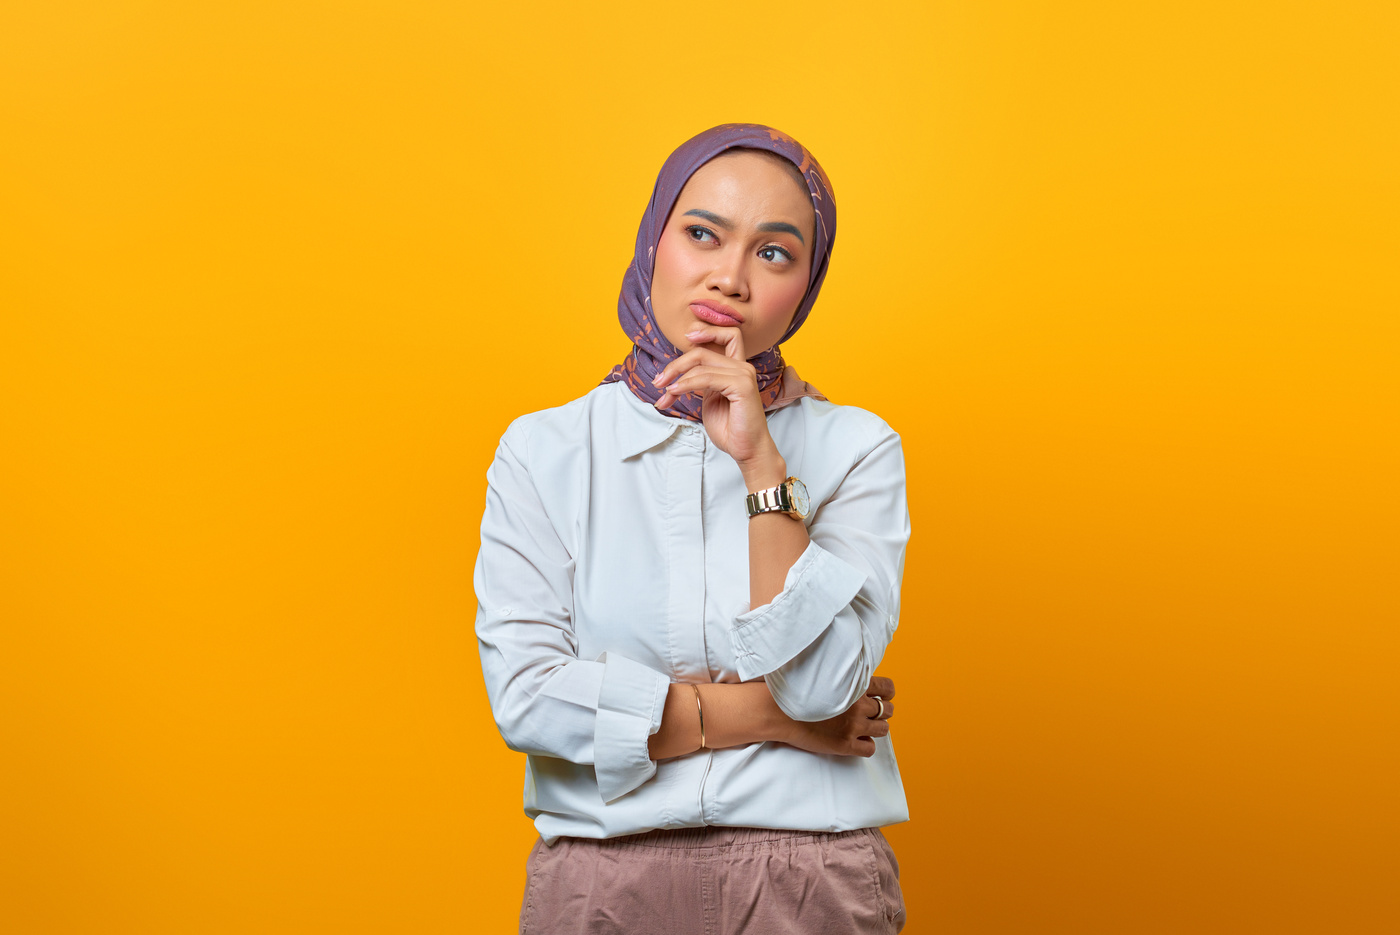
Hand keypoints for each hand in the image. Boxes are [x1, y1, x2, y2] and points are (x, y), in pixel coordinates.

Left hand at [651, 326, 782, 473]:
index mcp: (737, 367)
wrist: (746, 450)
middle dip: (676, 364)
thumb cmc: (729, 428)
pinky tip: (674, 392)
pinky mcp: (742, 386)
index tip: (685, 337)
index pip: (727, 335)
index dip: (706, 330)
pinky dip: (686, 384)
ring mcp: (744, 374)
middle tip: (659, 381)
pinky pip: (706, 378)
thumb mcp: (709, 399)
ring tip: (664, 394)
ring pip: (701, 362)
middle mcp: (742, 367)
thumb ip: (700, 381)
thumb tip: (674, 375)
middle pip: (703, 350)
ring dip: (676, 377)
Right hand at [781, 676, 895, 757]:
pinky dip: (866, 745)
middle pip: (888, 710)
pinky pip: (870, 749)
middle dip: (882, 711)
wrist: (777, 710)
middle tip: (870, 714)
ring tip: (864, 728)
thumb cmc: (795, 690)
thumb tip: (854, 679)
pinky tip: (855, 741)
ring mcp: (853, 726)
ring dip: (876, 728)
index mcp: (854, 685)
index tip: (883, 697)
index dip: (887, 694)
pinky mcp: (845, 744)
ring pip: (883, 730)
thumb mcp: (824, 675)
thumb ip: (843, 678)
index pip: (887, 687)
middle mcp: (858, 705)